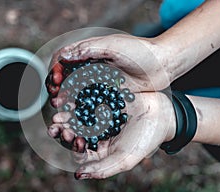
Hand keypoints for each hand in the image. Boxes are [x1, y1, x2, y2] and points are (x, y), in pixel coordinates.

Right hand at [46, 34, 171, 106]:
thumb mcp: (114, 46)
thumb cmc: (140, 51)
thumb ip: (89, 49)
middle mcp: (92, 66)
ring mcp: (99, 80)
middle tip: (56, 99)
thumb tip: (63, 56)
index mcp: (89, 51)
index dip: (55, 69)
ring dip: (67, 101)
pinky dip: (82, 108)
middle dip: (58, 88)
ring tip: (62, 110)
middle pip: (67, 77)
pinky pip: (91, 101)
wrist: (163, 64)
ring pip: (77, 91)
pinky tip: (77, 116)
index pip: (63, 59)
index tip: (55, 80)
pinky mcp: (108, 93)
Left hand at [48, 92, 175, 178]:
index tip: (67, 137)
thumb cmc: (146, 139)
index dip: (71, 146)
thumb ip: (103, 168)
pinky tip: (69, 94)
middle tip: (55, 125)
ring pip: (77, 116)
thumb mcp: (125, 158)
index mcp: (100, 151)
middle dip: (64, 129)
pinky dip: (76, 98)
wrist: (162, 114)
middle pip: (75, 134)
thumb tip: (78, 176)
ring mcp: (98, 117)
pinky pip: (85, 100)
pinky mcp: (102, 101)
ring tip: (58, 108)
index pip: (79, 152)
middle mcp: (96, 135)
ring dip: (66, 114)